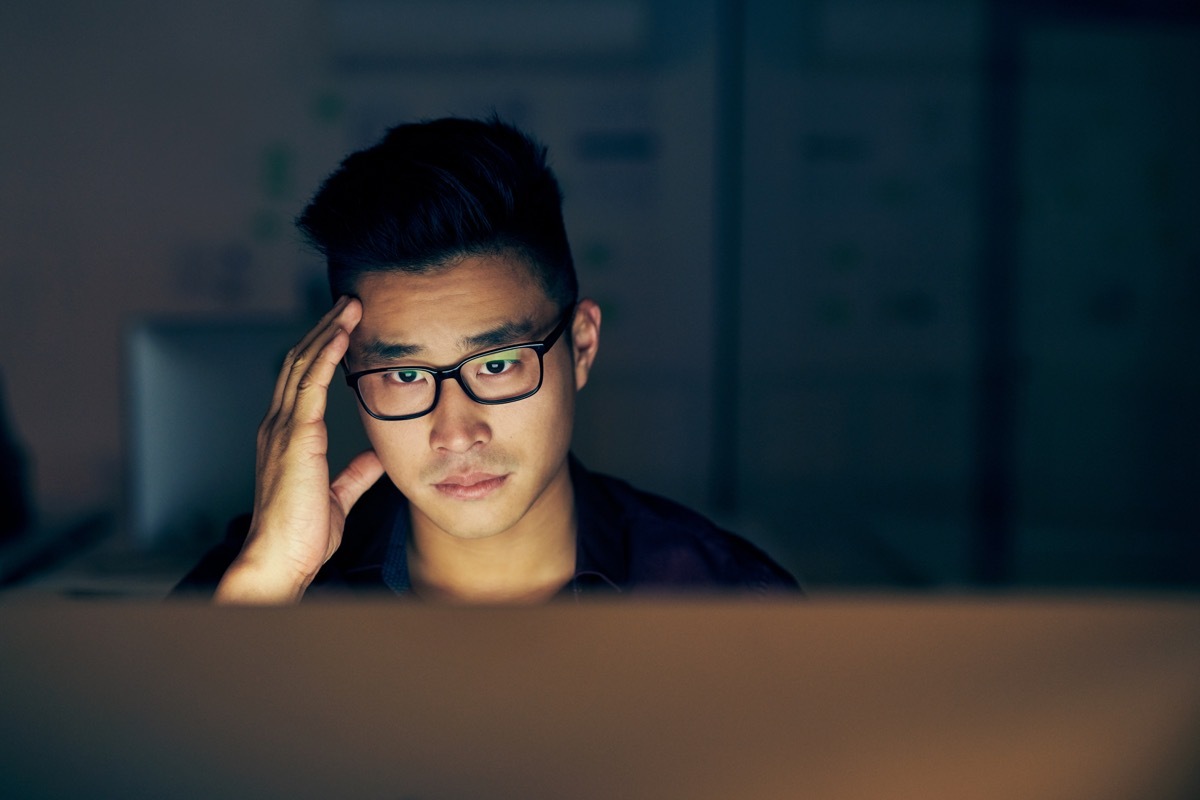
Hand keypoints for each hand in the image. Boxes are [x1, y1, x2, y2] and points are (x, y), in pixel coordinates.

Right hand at [215, 296, 384, 603]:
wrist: (280, 559)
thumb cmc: (301, 536)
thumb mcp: (335, 498)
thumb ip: (354, 475)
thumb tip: (374, 458)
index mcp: (287, 438)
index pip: (303, 382)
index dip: (321, 352)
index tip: (343, 328)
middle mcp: (279, 426)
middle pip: (300, 363)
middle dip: (324, 330)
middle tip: (348, 303)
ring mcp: (283, 428)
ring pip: (304, 364)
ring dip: (328, 331)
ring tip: (350, 306)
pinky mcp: (295, 437)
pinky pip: (310, 384)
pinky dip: (326, 355)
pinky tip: (342, 334)